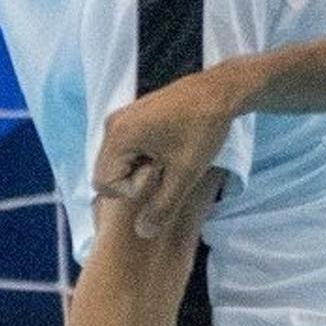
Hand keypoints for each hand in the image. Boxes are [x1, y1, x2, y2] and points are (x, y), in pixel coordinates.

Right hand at [91, 71, 245, 242]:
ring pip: (117, 163)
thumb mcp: (185, 174)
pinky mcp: (132, 117)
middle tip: (165, 168)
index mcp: (118, 136)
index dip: (134, 190)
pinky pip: (125, 150)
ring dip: (139, 170)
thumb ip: (162, 206)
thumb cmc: (202, 130)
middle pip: (107, 173)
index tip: (162, 172)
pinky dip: (141, 158)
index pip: (105, 184)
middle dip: (135, 180)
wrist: (219, 92)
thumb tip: (143, 233)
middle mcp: (112, 125)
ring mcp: (121, 119)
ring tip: (167, 158)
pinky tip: (166, 150)